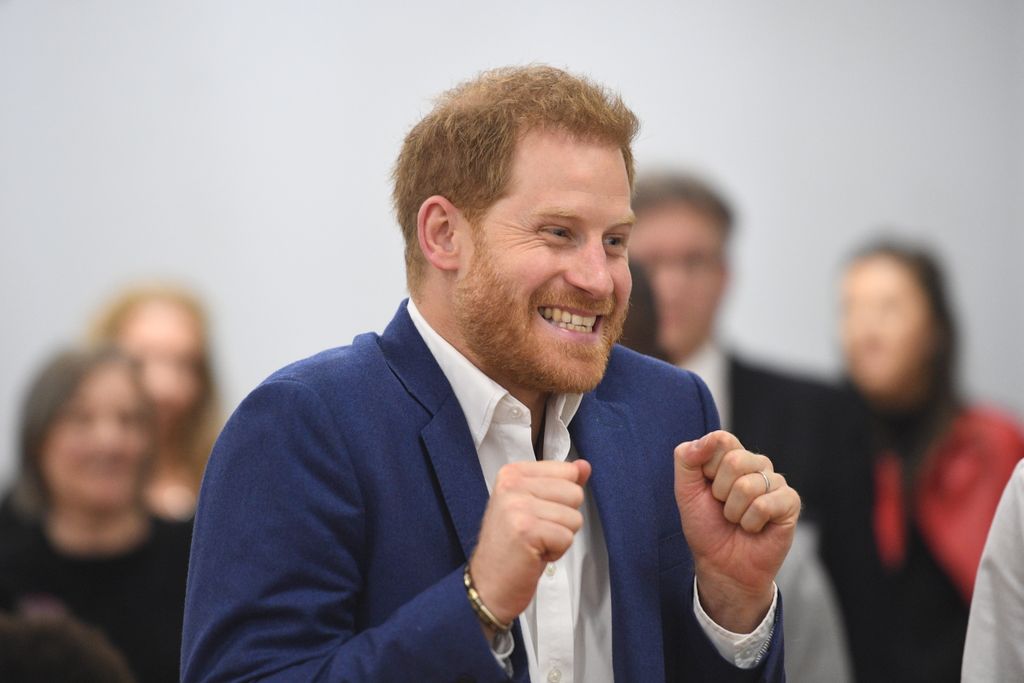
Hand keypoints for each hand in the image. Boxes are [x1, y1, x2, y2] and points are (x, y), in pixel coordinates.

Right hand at [469, 459, 590, 626]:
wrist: (488, 585)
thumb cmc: (512, 547)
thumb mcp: (535, 507)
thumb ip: (560, 483)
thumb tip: (584, 466)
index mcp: (513, 472)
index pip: (567, 471)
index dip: (562, 499)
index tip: (537, 514)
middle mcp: (512, 484)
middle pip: (574, 493)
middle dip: (564, 519)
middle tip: (537, 532)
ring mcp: (517, 505)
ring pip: (574, 517)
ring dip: (560, 537)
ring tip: (535, 543)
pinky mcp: (525, 529)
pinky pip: (566, 537)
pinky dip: (556, 552)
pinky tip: (534, 554)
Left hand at [674, 430, 799, 632]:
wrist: (721, 565)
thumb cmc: (705, 526)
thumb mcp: (684, 490)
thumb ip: (687, 458)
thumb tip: (710, 437)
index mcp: (732, 455)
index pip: (721, 439)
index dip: (707, 468)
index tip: (706, 488)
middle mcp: (757, 464)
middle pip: (735, 460)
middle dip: (719, 492)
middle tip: (723, 507)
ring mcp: (776, 482)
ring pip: (748, 486)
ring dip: (733, 512)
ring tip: (737, 520)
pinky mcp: (791, 503)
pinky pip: (765, 505)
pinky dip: (750, 523)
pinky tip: (754, 529)